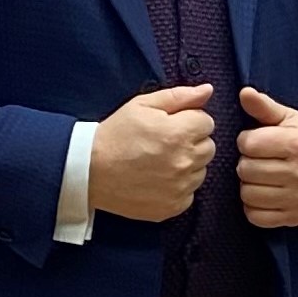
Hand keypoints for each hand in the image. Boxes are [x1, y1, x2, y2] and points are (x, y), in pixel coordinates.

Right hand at [87, 83, 214, 220]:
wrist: (89, 170)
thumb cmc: (115, 134)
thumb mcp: (142, 105)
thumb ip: (179, 97)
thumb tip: (207, 90)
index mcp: (179, 134)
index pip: (207, 122)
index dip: (189, 120)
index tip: (172, 125)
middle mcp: (184, 162)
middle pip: (208, 147)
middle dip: (192, 141)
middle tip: (166, 143)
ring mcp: (180, 187)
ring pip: (201, 170)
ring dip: (188, 164)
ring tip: (160, 161)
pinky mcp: (173, 206)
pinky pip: (190, 193)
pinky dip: (179, 186)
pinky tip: (158, 179)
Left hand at [235, 86, 297, 229]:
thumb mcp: (288, 118)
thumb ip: (264, 106)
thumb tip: (244, 93)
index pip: (249, 144)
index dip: (246, 141)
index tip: (256, 141)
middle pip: (246, 170)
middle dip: (247, 163)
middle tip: (259, 160)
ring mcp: (297, 198)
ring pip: (248, 194)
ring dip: (249, 185)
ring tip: (260, 176)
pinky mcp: (292, 217)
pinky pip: (255, 216)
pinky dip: (254, 206)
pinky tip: (263, 194)